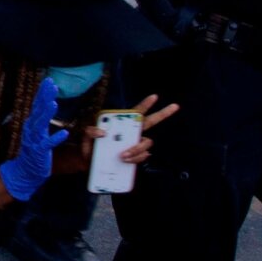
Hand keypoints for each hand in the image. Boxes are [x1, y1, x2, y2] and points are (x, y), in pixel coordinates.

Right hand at [0, 78, 69, 200]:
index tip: (48, 81)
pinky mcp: (40, 151)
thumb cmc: (34, 149)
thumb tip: (47, 101)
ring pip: (41, 125)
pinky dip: (56, 138)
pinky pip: (48, 144)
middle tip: (51, 85)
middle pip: (38, 110)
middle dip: (45, 97)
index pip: (37, 104)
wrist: (25, 170)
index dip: (43, 93)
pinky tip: (64, 133)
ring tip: (53, 103)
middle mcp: (32, 129)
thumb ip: (41, 116)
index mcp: (32, 123)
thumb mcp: (37, 130)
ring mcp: (35, 140)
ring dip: (47, 114)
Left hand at [61, 94, 181, 174]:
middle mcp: (130, 133)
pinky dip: (136, 159)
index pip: (135, 112)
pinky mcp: (132, 158)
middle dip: (163, 114)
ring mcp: (133, 145)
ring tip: (123, 155)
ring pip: (146, 143)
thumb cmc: (88, 146)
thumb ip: (90, 131)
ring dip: (137, 149)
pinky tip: (127, 161)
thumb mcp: (85, 136)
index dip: (145, 104)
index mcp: (120, 124)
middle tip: (175, 106)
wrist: (86, 164)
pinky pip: (142, 157)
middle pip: (150, 122)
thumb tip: (103, 132)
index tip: (155, 96)